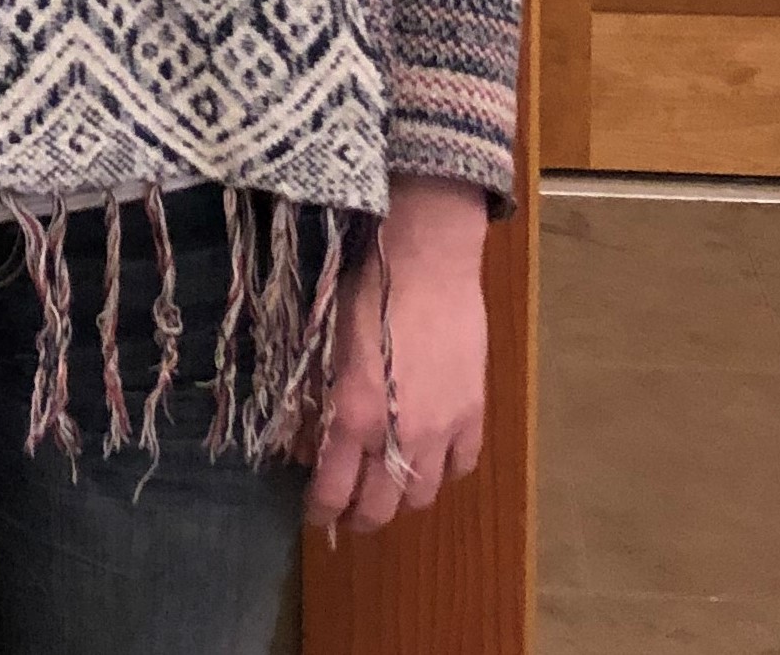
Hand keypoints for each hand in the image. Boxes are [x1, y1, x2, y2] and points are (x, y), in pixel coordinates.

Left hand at [302, 175, 488, 535]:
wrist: (426, 261)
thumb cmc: (366, 291)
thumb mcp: (325, 343)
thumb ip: (316, 401)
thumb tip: (306, 444)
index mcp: (352, 416)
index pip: (333, 491)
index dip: (321, 512)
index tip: (315, 516)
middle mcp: (397, 435)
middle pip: (380, 508)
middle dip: (359, 517)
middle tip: (349, 512)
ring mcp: (441, 430)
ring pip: (422, 496)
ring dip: (401, 497)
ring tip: (389, 484)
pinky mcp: (473, 414)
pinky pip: (461, 466)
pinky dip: (443, 470)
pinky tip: (431, 456)